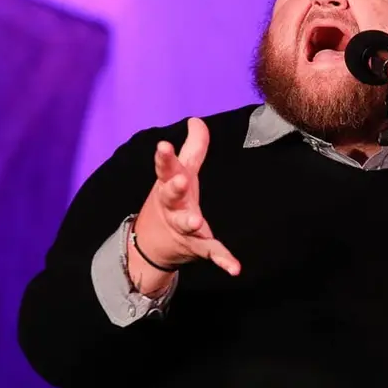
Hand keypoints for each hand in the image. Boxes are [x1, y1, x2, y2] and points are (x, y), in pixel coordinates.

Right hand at [133, 118, 240, 275]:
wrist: (151, 245)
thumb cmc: (171, 199)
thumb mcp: (180, 172)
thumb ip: (193, 147)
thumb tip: (197, 120)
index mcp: (169, 184)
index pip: (165, 168)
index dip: (164, 157)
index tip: (163, 145)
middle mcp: (174, 206)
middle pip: (172, 195)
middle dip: (175, 188)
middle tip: (179, 181)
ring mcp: (184, 227)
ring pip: (187, 224)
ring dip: (191, 223)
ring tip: (196, 222)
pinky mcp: (198, 246)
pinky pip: (212, 252)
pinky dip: (223, 260)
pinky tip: (235, 268)